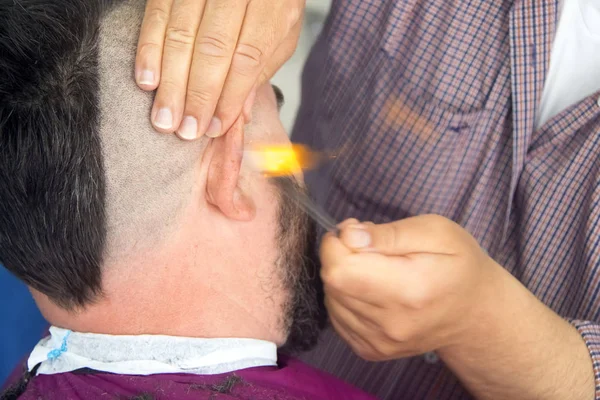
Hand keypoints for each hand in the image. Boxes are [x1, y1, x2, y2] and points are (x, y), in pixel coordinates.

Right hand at [136, 0, 304, 139]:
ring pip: (182, 34)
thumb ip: (261, 68)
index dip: (230, 96)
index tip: (215, 127)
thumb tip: (239, 115)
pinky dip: (149, 50)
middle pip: (213, 48)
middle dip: (198, 95)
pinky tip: (147, 81)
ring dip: (171, 81)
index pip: (247, 57)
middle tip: (186, 130)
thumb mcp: (282, 31)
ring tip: (164, 117)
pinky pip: (158, 14)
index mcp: (272, 4)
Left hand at [320, 215, 495, 360]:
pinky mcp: (372, 351)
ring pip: (331, 300)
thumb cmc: (458, 264)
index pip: (341, 270)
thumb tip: (349, 236)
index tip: (354, 230)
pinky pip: (337, 318)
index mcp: (409, 290)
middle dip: (338, 256)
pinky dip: (344, 298)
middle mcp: (392, 323)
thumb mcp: (436, 231)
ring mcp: (381, 342)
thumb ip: (390, 233)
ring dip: (341, 277)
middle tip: (364, 245)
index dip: (337, 243)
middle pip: (332, 284)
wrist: (474, 313)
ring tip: (372, 267)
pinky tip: (369, 288)